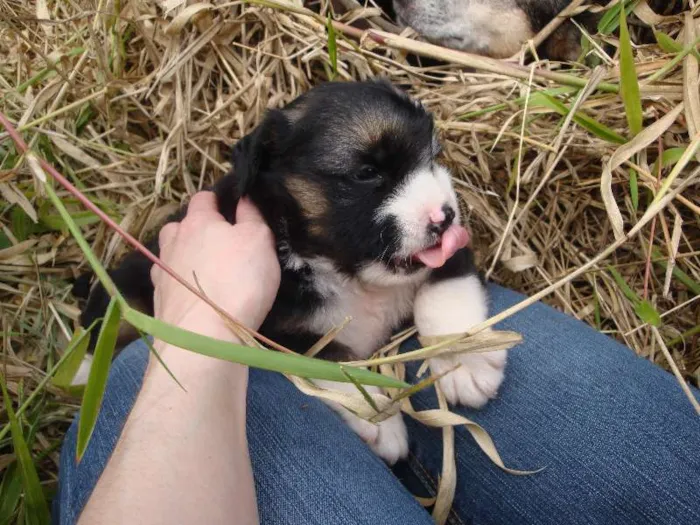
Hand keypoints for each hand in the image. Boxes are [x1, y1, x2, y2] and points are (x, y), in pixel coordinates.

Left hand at [150, 192, 280, 336]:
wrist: (203, 338)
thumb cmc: (238, 281)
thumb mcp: (259, 241)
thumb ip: (252, 216)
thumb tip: (244, 199)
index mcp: (198, 221)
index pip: (203, 198)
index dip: (217, 200)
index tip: (231, 208)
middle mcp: (173, 242)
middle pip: (180, 226)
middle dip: (196, 230)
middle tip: (219, 244)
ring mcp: (161, 272)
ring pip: (171, 255)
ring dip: (185, 257)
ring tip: (206, 272)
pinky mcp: (159, 301)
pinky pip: (170, 283)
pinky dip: (181, 285)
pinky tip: (195, 296)